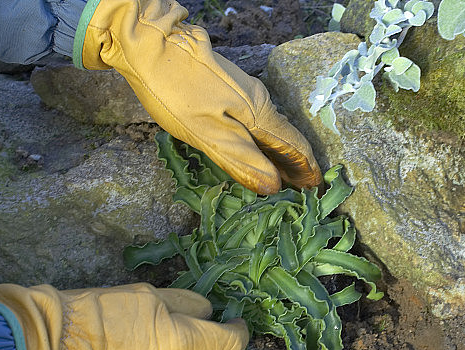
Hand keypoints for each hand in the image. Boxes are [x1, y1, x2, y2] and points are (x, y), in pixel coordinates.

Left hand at [74, 0, 321, 194]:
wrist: (149, 44)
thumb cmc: (176, 92)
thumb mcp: (207, 133)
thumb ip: (241, 159)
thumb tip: (273, 185)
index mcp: (258, 113)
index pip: (293, 145)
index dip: (305, 169)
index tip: (315, 189)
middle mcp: (257, 100)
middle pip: (284, 137)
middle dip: (294, 164)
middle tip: (301, 190)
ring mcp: (242, 91)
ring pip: (269, 128)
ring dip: (277, 152)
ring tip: (282, 176)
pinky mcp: (226, 88)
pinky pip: (253, 120)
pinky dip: (260, 140)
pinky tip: (254, 150)